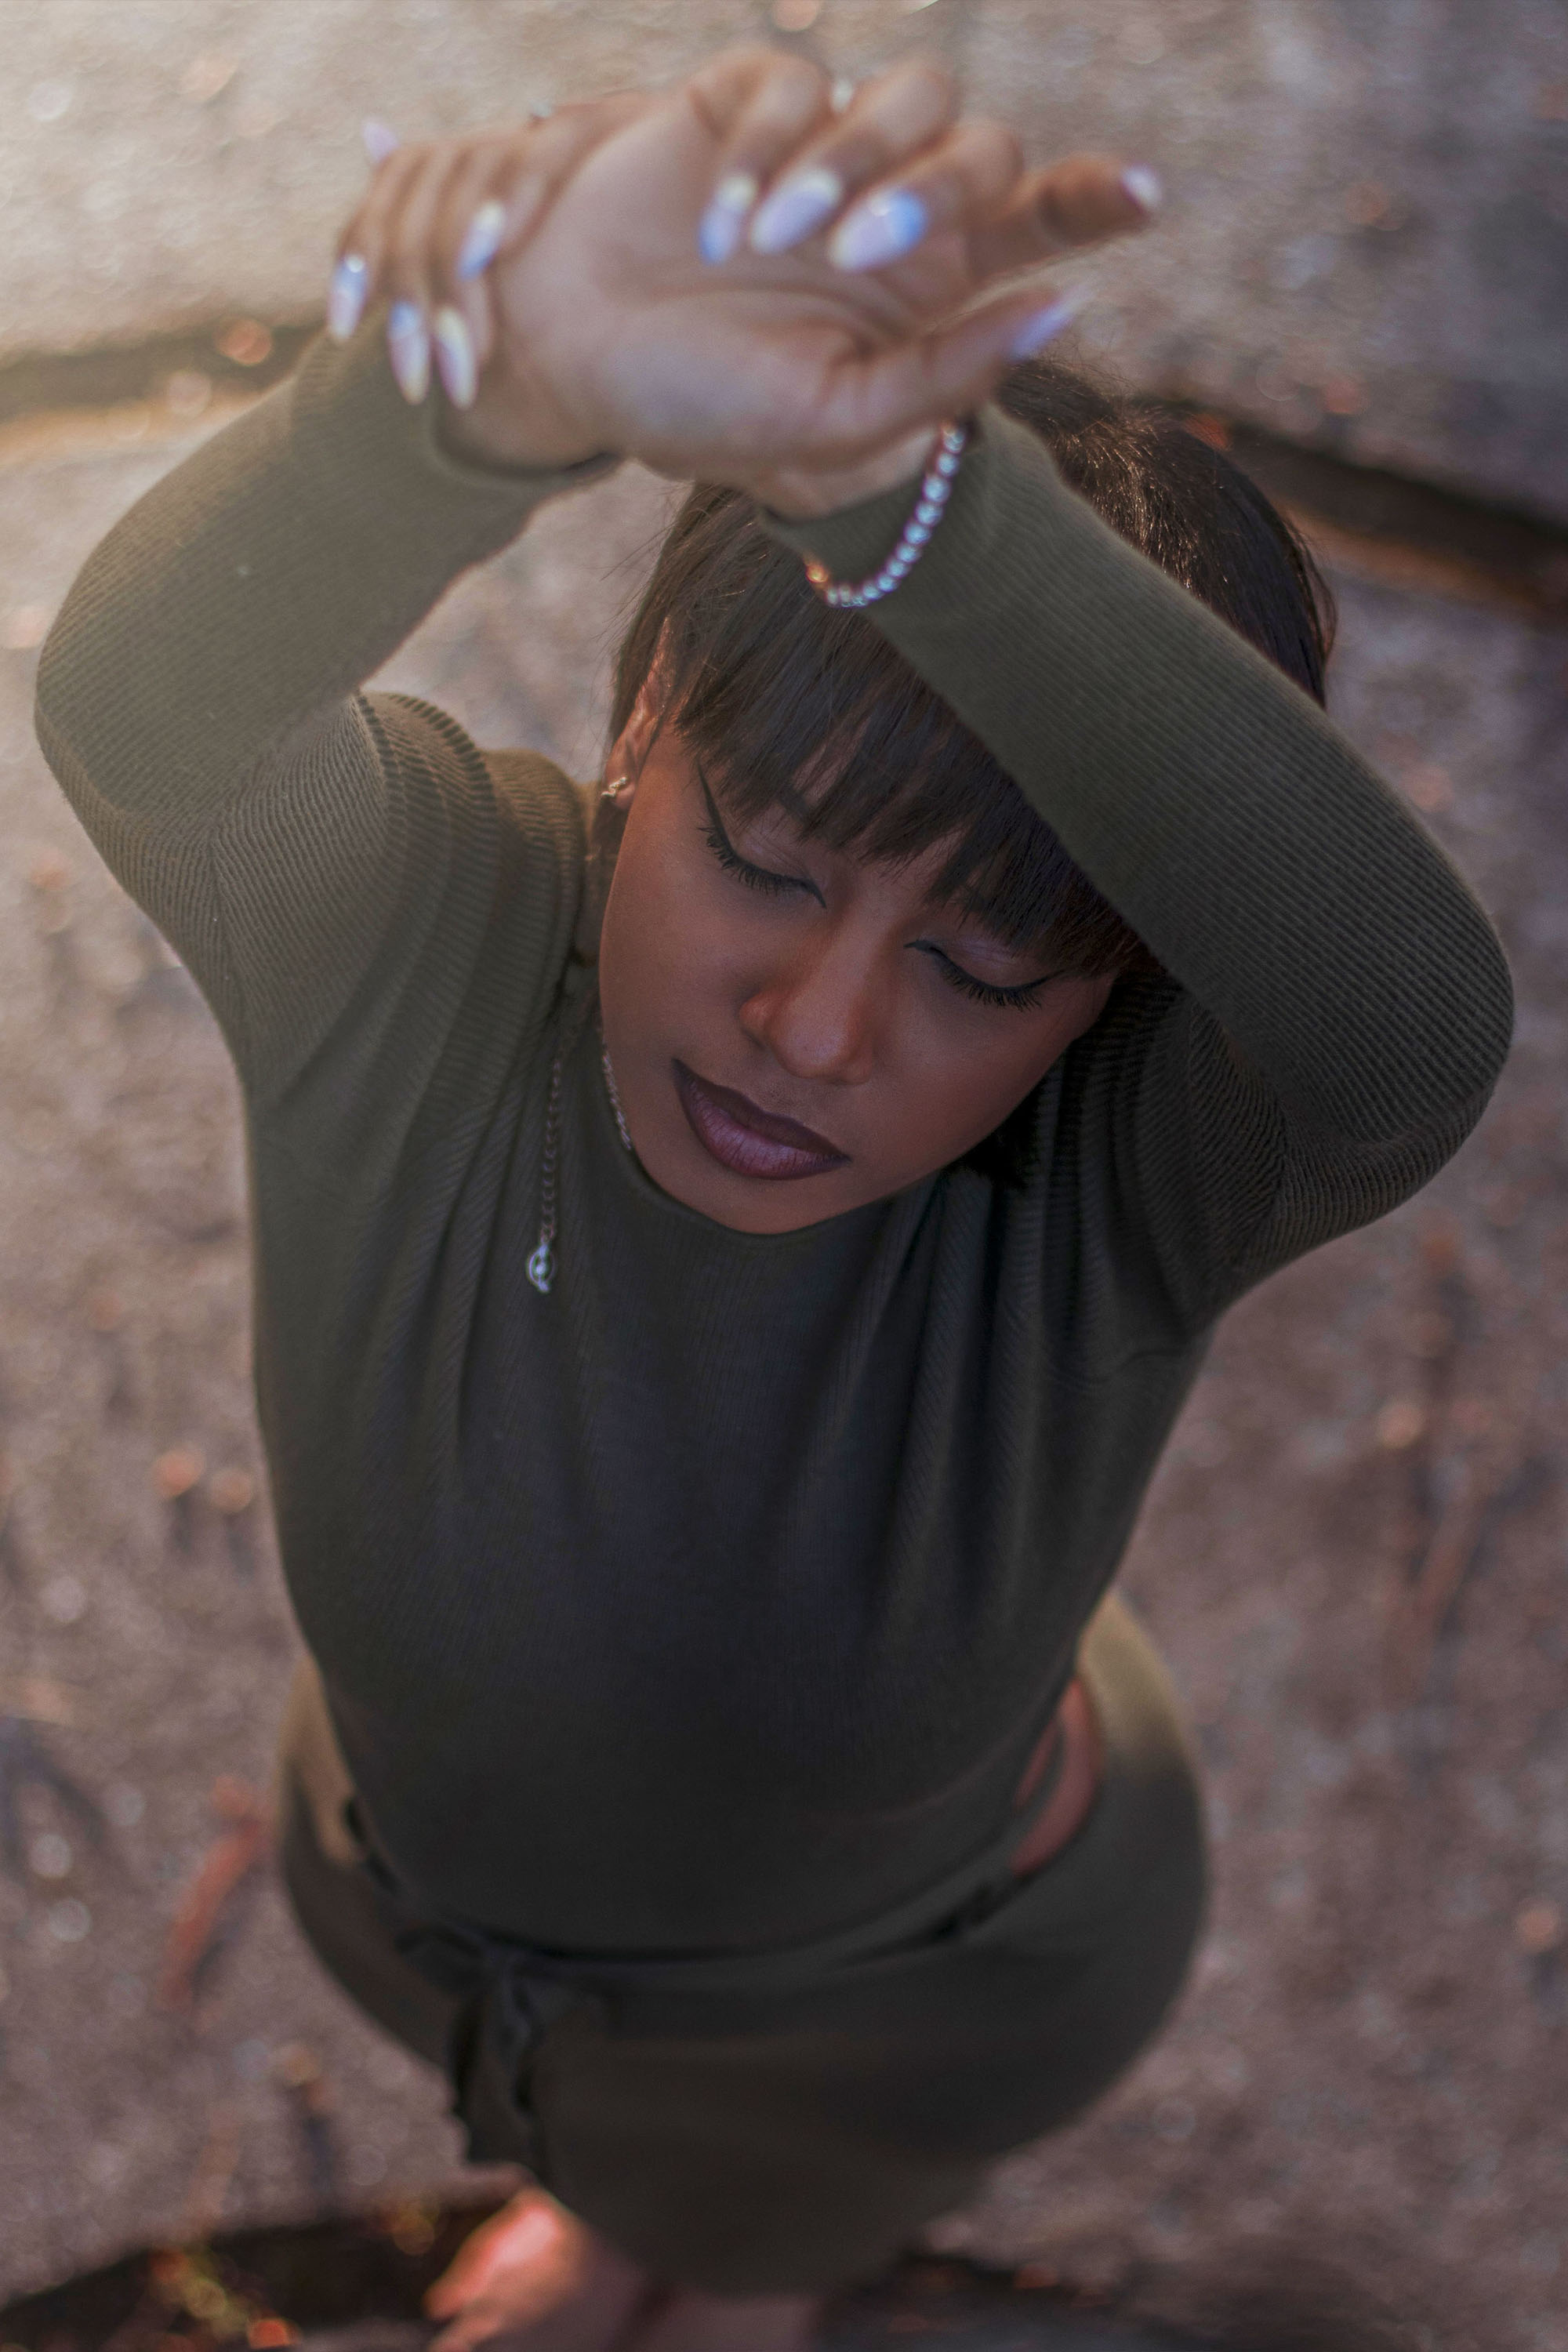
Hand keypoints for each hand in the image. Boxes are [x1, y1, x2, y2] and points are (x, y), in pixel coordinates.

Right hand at [326, 48, 1159, 503]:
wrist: (567, 365)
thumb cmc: (697, 408)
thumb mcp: (832, 421)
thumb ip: (944, 376)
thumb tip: (1059, 308)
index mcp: (923, 293)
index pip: (1036, 225)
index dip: (1093, 201)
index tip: (1144, 198)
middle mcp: (889, 209)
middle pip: (984, 148)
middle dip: (937, 188)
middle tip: (859, 251)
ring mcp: (822, 149)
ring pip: (910, 95)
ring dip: (856, 160)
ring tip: (778, 243)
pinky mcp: (745, 100)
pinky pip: (796, 79)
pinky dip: (768, 144)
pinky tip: (723, 219)